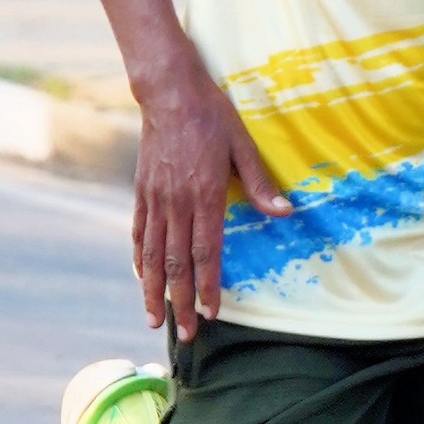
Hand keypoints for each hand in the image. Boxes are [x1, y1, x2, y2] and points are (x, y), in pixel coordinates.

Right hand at [132, 53, 291, 342]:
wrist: (168, 90)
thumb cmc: (212, 115)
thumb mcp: (243, 145)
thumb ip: (260, 183)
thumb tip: (285, 212)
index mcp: (204, 194)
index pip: (206, 252)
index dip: (208, 286)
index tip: (211, 314)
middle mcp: (176, 203)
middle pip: (177, 263)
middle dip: (180, 301)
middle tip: (186, 333)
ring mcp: (154, 199)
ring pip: (152, 254)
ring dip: (153, 289)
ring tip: (153, 319)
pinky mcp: (141, 192)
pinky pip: (138, 233)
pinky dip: (139, 259)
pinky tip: (141, 277)